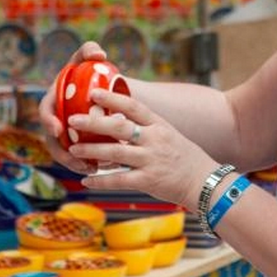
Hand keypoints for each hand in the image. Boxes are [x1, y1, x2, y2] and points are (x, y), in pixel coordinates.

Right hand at [37, 41, 109, 173]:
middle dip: (61, 151)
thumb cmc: (89, 71)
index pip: (45, 110)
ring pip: (62, 152)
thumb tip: (98, 54)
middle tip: (75, 159)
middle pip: (51, 138)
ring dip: (73, 162)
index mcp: (53, 98)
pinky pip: (73, 157)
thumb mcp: (87, 58)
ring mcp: (63, 132)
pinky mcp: (72, 143)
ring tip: (90, 169)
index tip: (58, 129)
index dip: (48, 120)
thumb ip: (89, 50)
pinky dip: (83, 164)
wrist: (98, 87)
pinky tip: (97, 170)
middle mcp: (55, 117)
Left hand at [68, 88, 217, 209]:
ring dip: (92, 151)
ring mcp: (151, 160)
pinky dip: (100, 181)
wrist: (204, 183)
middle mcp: (154, 140)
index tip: (93, 93)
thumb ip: (147, 127)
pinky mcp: (148, 181)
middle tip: (72, 119)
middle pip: (119, 127)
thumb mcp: (169, 135)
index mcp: (159, 125)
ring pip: (115, 153)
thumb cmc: (184, 158)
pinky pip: (119, 180)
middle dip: (94, 123)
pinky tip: (86, 181)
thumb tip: (120, 119)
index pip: (133, 106)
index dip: (112, 98)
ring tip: (74, 150)